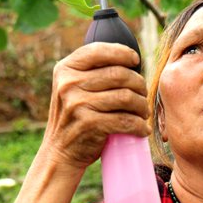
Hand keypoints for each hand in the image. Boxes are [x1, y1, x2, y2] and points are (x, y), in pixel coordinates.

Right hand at [41, 42, 149, 171]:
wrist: (59, 151)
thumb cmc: (74, 116)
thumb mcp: (72, 87)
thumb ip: (91, 71)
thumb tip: (129, 58)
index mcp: (65, 69)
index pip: (99, 50)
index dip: (122, 52)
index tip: (135, 60)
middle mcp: (69, 83)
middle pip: (119, 74)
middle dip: (139, 84)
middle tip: (143, 95)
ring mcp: (77, 104)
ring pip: (126, 96)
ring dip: (142, 105)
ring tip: (143, 112)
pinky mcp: (89, 124)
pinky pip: (125, 120)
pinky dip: (139, 125)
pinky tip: (142, 128)